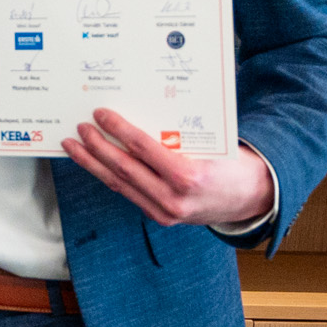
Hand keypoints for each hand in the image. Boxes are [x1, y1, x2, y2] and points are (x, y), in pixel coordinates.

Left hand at [60, 109, 274, 228]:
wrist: (252, 198)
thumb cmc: (232, 165)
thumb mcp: (212, 145)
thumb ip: (178, 134)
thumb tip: (141, 109)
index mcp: (189, 176)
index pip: (143, 148)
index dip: (118, 129)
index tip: (101, 114)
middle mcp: (174, 199)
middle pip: (124, 168)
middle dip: (96, 146)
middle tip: (80, 127)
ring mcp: (165, 212)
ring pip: (119, 184)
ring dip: (92, 163)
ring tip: (74, 145)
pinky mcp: (160, 217)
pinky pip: (128, 193)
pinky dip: (107, 176)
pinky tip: (94, 162)